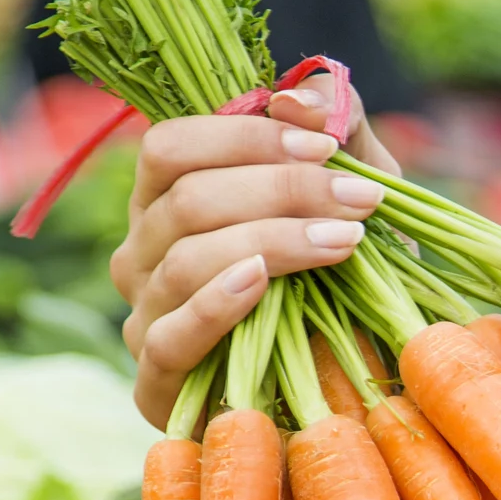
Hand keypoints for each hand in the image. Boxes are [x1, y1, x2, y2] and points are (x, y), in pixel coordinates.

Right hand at [111, 76, 398, 428]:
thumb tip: (298, 97)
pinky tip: (262, 283)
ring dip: (271, 241)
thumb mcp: (354, 202)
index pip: (170, 147)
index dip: (246, 137)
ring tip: (341, 244)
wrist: (343, 403)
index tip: (328, 148)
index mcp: (168, 205)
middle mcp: (142, 256)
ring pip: (184, 259)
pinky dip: (217, 304)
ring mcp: (143, 321)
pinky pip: (172, 335)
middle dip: (281, 190)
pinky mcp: (155, 387)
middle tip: (358, 200)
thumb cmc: (343, 292)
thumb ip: (336, 132)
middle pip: (185, 199)